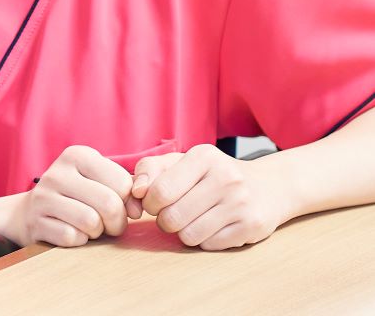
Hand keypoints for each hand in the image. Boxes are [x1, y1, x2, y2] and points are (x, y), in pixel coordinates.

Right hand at [18, 145, 133, 246]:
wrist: (32, 211)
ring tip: (90, 227)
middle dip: (117, 221)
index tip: (118, 205)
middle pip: (109, 203)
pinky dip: (78, 240)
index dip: (128, 202)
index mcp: (77, 155)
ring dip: (97, 232)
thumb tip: (136, 208)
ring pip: (91, 222)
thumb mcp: (100, 182)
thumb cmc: (78, 197)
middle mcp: (57, 172)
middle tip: (110, 224)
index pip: (122, 183)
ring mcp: (43, 197)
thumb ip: (126, 189)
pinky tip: (71, 232)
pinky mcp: (35, 221)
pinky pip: (72, 237)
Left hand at [130, 144, 288, 249]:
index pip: (160, 191)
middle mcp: (226, 178)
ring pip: (189, 235)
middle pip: (172, 217)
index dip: (150, 203)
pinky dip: (204, 240)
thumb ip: (149, 170)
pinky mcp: (252, 227)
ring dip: (183, 232)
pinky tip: (213, 226)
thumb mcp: (180, 162)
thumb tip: (135, 191)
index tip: (155, 203)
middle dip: (165, 221)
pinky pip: (209, 245)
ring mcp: (241, 203)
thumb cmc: (210, 175)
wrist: (266, 187)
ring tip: (192, 220)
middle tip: (173, 214)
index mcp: (203, 157)